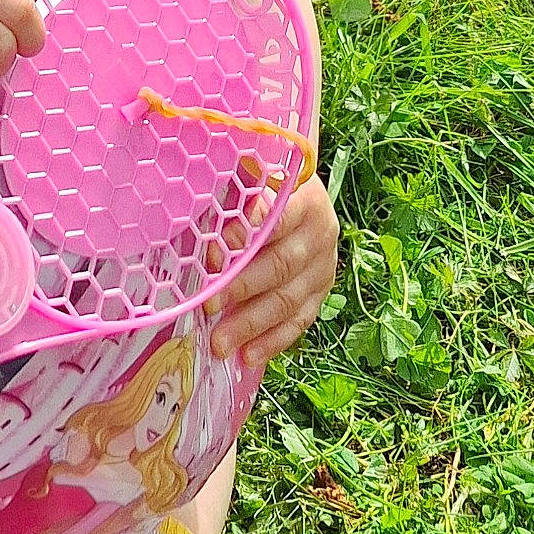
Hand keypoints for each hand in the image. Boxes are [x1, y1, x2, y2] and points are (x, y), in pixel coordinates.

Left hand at [209, 175, 337, 368]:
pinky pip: (300, 320)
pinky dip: (273, 341)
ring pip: (289, 299)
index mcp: (303, 198)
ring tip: (222, 344)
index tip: (212, 259)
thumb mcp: (247, 177)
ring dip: (253, 325)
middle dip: (242, 290)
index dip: (242, 240)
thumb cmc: (260, 183)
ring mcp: (324, 265)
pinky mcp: (322, 290)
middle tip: (209, 308)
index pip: (274, 220)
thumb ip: (231, 202)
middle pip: (280, 266)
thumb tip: (210, 245)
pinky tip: (249, 356)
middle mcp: (320, 233)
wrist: (299, 192)